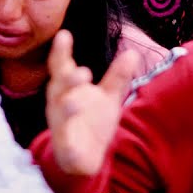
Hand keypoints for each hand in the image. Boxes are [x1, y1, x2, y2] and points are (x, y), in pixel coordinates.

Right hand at [45, 30, 142, 176]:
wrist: (86, 158)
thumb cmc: (92, 120)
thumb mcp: (109, 97)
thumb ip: (117, 77)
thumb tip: (133, 53)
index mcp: (68, 87)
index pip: (61, 66)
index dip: (60, 51)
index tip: (64, 35)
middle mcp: (59, 103)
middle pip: (59, 87)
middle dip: (68, 79)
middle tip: (84, 72)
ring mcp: (60, 125)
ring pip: (60, 114)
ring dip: (67, 107)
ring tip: (77, 101)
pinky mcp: (65, 148)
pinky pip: (65, 145)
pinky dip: (68, 144)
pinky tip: (72, 144)